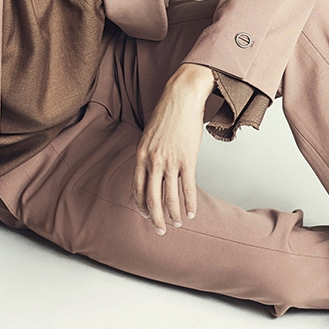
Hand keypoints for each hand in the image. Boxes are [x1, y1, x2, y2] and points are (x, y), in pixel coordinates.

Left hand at [133, 63, 214, 233]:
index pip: (137, 189)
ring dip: (173, 214)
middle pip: (151, 198)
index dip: (141, 206)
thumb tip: (150, 170)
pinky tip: (191, 212)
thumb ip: (148, 155)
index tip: (145, 216)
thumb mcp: (149, 136)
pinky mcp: (187, 160)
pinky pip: (187, 188)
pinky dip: (189, 203)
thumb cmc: (166, 114)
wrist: (181, 98)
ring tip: (178, 223)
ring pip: (170, 197)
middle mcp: (152, 162)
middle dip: (155, 218)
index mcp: (140, 156)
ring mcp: (170, 162)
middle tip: (159, 231)